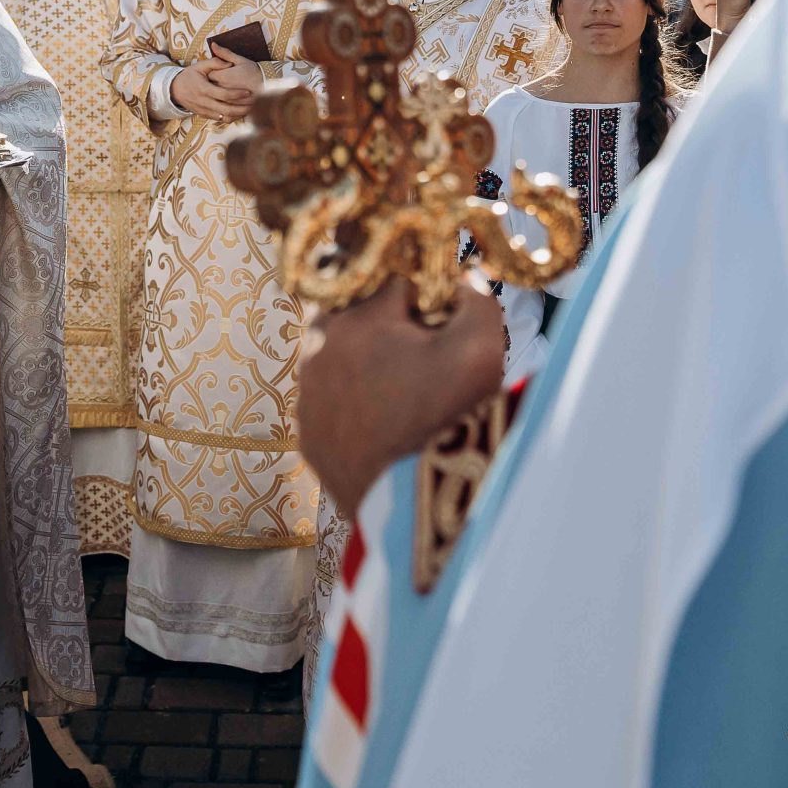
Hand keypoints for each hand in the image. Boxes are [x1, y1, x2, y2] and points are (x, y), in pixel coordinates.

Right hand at [173, 49, 259, 121]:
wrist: (174, 90)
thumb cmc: (189, 76)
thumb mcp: (199, 66)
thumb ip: (214, 63)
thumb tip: (229, 63)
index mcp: (203, 89)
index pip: (223, 94)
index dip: (237, 94)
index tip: (248, 92)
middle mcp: (204, 102)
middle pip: (226, 110)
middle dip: (242, 109)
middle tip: (254, 104)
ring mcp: (204, 110)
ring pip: (224, 117)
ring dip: (238, 115)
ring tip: (250, 110)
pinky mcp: (204, 115)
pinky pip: (220, 119)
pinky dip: (231, 117)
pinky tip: (240, 113)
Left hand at [297, 284, 505, 513]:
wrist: (415, 508)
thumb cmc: (449, 420)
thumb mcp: (481, 349)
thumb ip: (476, 299)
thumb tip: (462, 284)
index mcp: (353, 318)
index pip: (396, 280)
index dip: (429, 300)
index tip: (446, 326)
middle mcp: (316, 349)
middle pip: (362, 315)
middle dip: (394, 328)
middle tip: (429, 362)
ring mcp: (306, 396)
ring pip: (344, 358)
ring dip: (373, 365)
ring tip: (410, 397)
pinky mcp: (308, 435)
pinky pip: (334, 403)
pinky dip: (359, 405)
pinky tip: (389, 425)